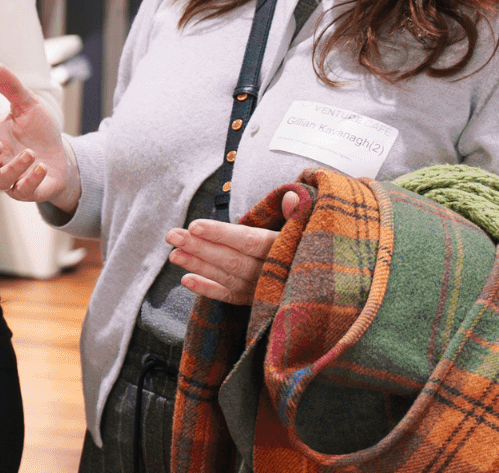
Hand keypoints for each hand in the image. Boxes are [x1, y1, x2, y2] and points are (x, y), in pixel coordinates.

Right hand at [0, 63, 77, 211]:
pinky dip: (30, 180)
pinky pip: (21, 190)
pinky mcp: (25, 190)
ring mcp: (11, 175)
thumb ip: (12, 88)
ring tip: (30, 154)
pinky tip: (42, 168)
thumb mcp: (29, 105)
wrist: (60, 156)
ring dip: (13, 167)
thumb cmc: (39, 131)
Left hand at [165, 191, 301, 305]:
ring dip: (198, 266)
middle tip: (172, 235)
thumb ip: (296, 213)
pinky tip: (186, 281)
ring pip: (227, 277)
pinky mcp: (257, 302)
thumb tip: (290, 195)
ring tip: (173, 254)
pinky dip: (208, 290)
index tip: (194, 225)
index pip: (248, 241)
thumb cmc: (309, 243)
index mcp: (284, 249)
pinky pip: (230, 297)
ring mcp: (264, 290)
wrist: (327, 281)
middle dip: (200, 248)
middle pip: (231, 260)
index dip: (221, 234)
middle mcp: (273, 273)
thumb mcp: (309, 226)